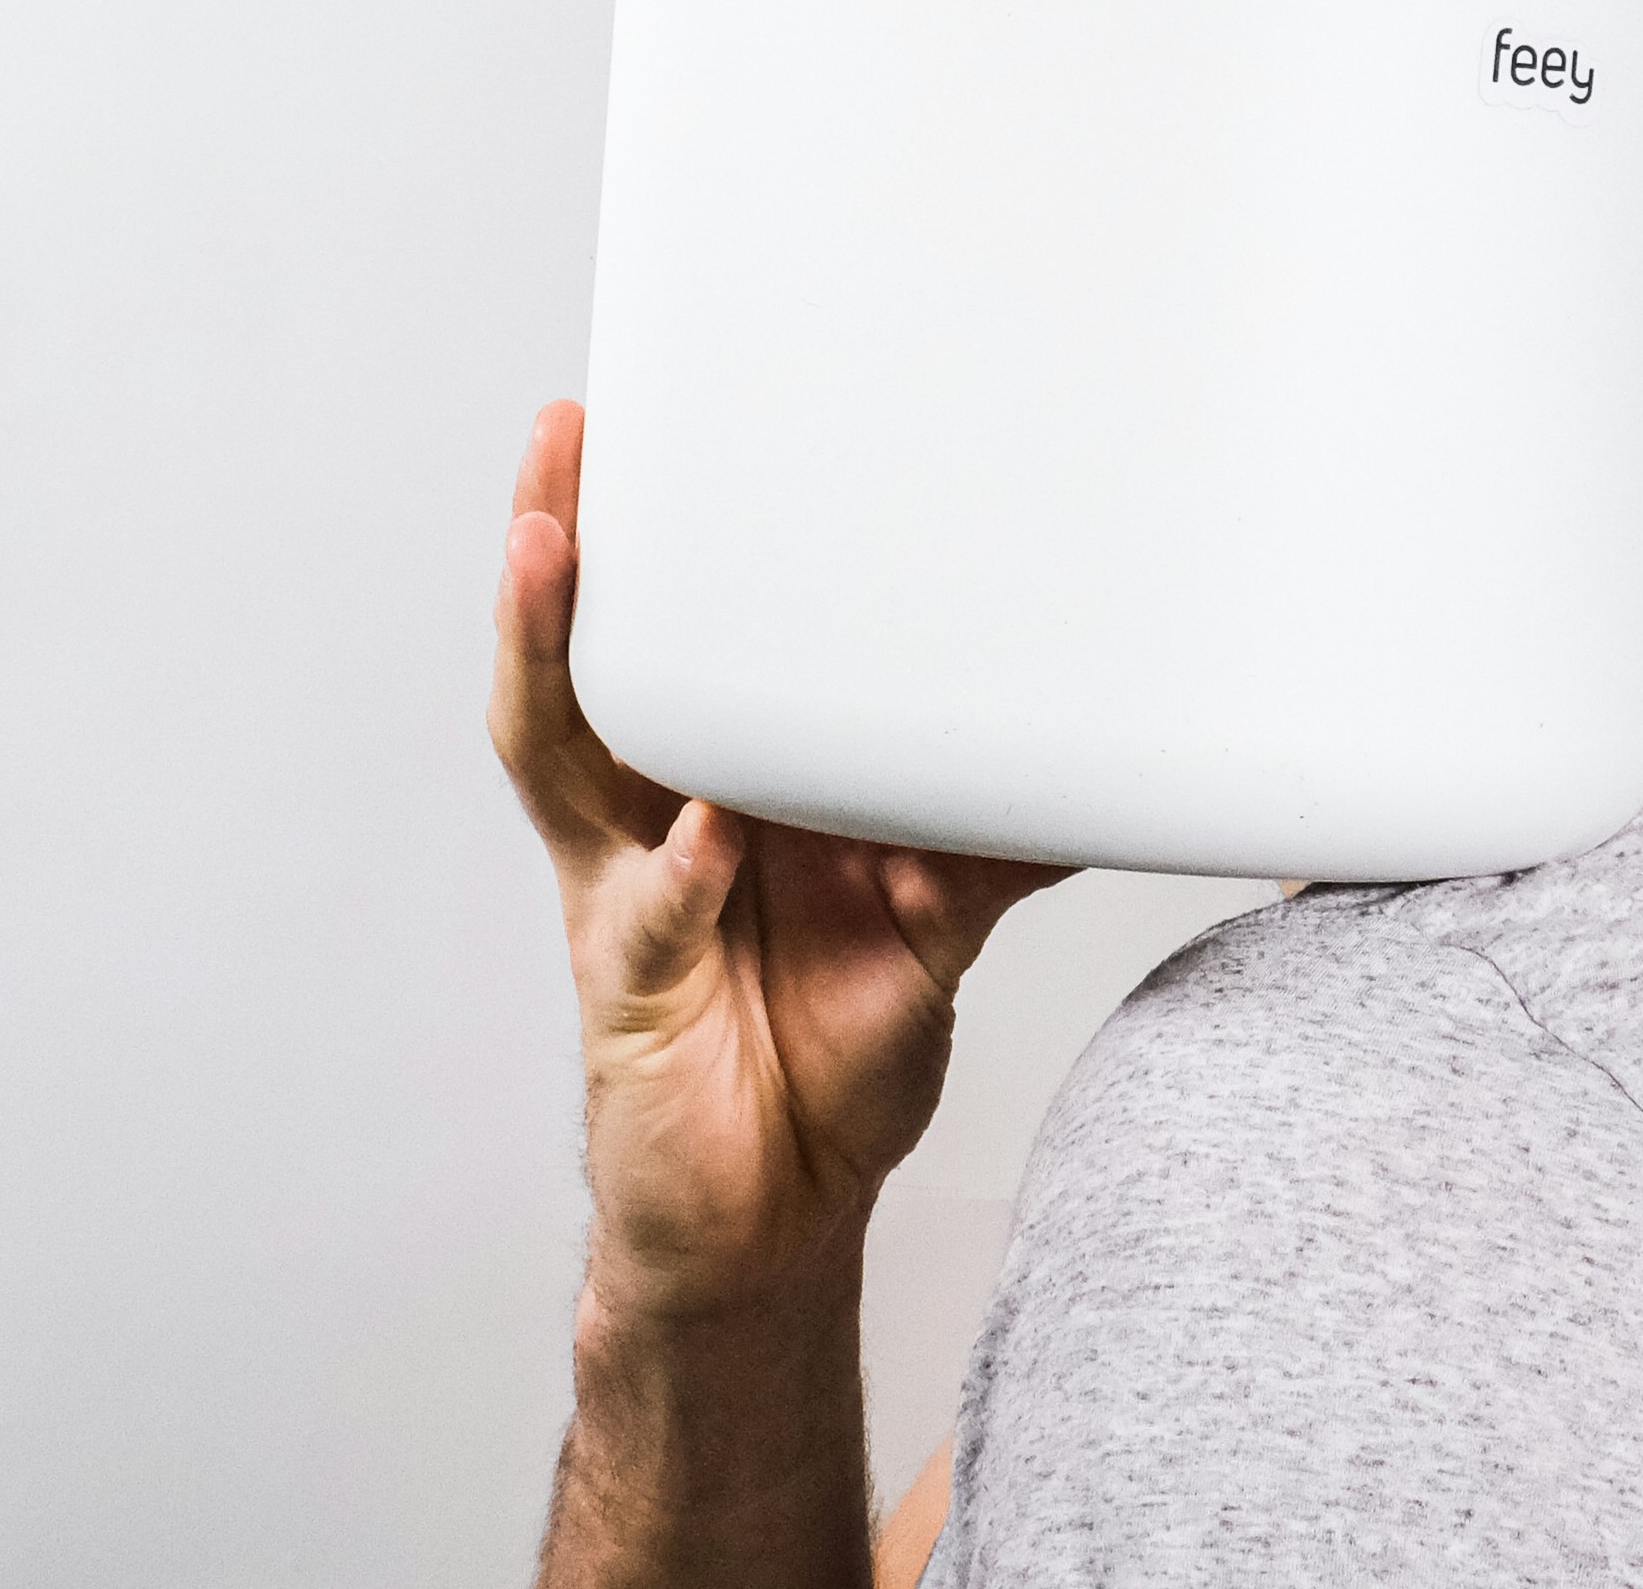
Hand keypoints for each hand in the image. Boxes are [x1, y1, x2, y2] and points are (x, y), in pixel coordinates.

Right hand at [489, 400, 1066, 1337]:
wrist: (774, 1220)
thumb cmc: (826, 1052)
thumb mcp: (934, 925)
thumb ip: (989, 842)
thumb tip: (1093, 761)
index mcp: (711, 780)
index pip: (654, 636)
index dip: (629, 537)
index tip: (632, 422)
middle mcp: (648, 820)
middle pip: (576, 663)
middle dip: (551, 549)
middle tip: (561, 441)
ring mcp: (628, 898)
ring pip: (565, 758)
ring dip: (550, 651)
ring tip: (549, 551)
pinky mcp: (629, 997)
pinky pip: (652, 914)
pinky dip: (677, 870)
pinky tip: (703, 831)